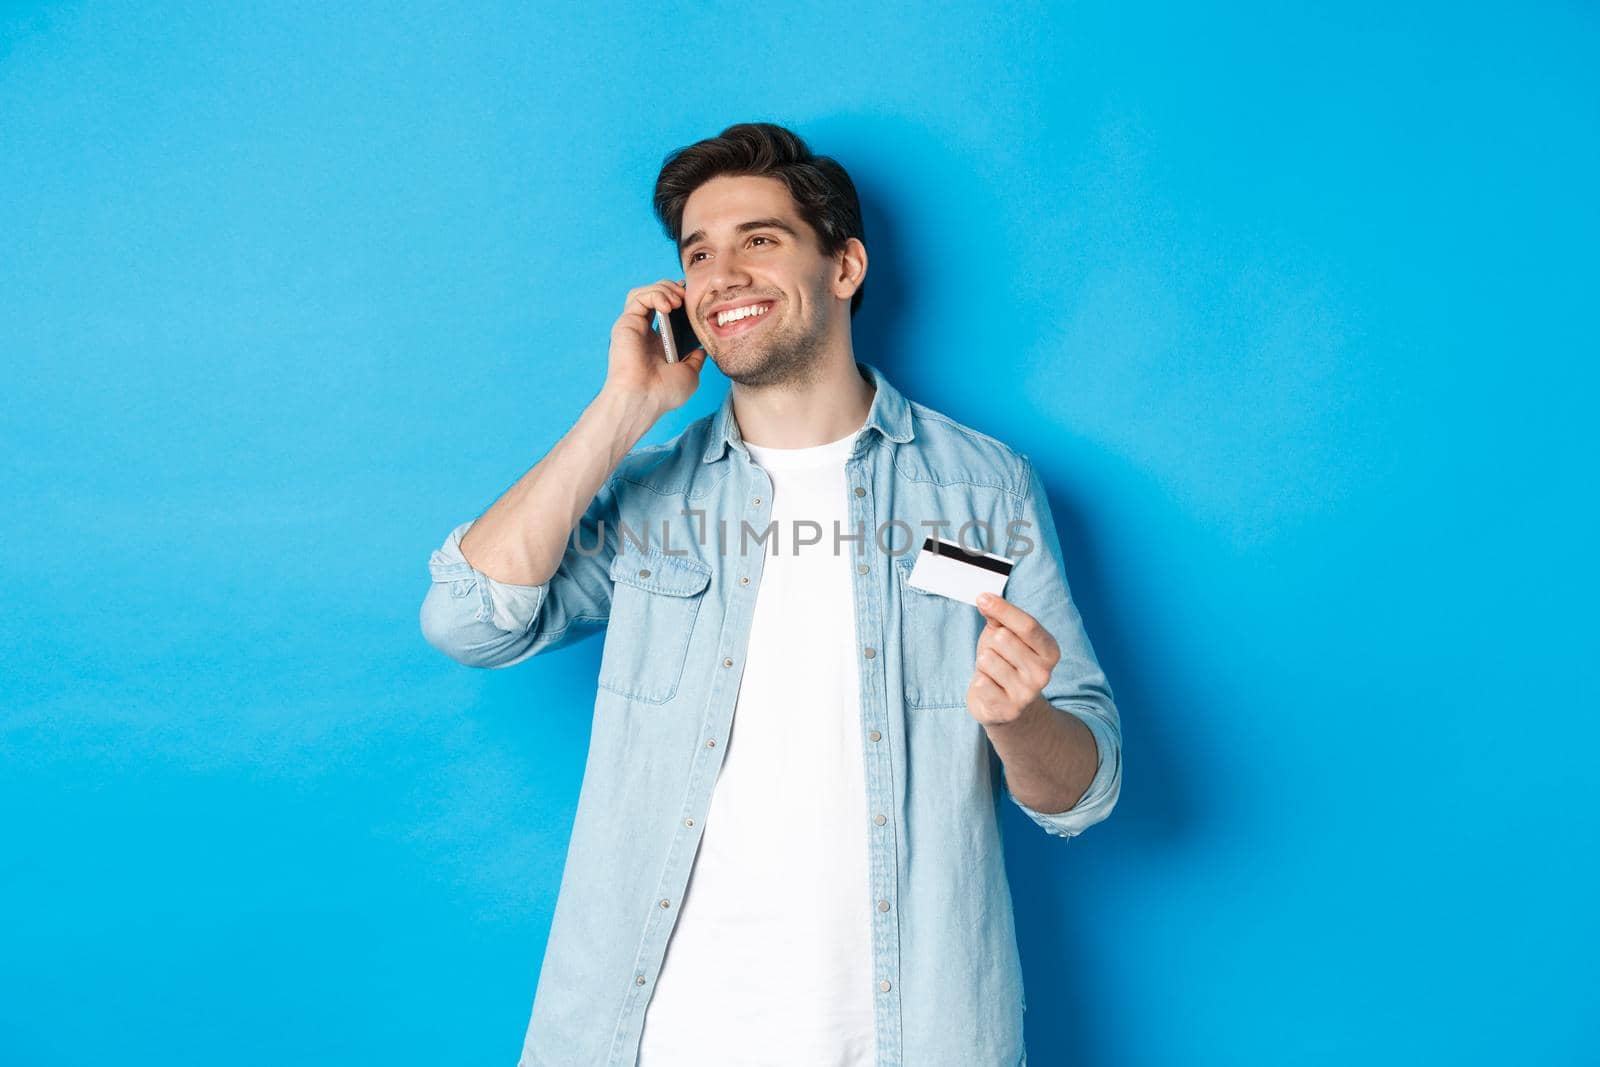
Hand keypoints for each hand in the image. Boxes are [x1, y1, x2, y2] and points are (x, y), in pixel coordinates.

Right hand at [604, 278, 707, 413]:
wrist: (644, 399)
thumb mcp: (689, 374)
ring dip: (663, 288)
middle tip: (686, 296)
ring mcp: (633, 327)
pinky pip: (638, 297)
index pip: (666, 311)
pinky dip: (655, 294)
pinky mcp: (625, 323)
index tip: (694, 299)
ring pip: (644, 293)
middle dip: (673, 289)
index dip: (679, 299)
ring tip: (678, 299)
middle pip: (655, 296)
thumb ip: (695, 359)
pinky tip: (668, 305)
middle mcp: (643, 333)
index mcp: (657, 343)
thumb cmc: (664, 393)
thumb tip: (702, 349)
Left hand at [966, 592, 1059, 727]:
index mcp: (1050, 651)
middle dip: (990, 643)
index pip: (1028, 625)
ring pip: (987, 659)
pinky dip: (979, 682)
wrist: (1008, 708)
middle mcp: (1043, 674)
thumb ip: (997, 617)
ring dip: (983, 664)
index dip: (1003, 609)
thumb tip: (985, 600)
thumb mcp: (1005, 636)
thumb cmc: (1006, 665)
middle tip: (997, 656)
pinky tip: (990, 688)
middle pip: (1003, 639)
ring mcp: (1027, 694)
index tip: (982, 598)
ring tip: (993, 674)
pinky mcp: (1008, 710)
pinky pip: (980, 682)